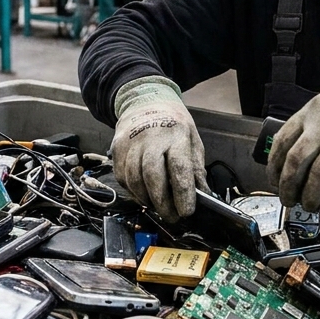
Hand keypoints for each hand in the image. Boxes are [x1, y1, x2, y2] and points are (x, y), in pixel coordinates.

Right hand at [111, 76, 206, 221]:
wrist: (144, 102)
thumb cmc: (172, 124)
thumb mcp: (192, 140)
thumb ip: (196, 168)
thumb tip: (202, 196)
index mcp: (175, 134)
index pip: (178, 167)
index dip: (183, 192)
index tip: (187, 211)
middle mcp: (150, 137)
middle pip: (152, 175)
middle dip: (162, 202)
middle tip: (172, 217)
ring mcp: (130, 143)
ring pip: (134, 180)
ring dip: (147, 200)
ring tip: (159, 208)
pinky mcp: (117, 150)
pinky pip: (123, 178)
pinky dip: (135, 192)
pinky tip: (145, 194)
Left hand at [267, 59, 319, 211]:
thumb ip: (313, 128)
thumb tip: (297, 162)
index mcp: (311, 112)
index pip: (282, 143)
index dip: (274, 168)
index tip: (274, 181)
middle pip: (295, 164)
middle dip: (288, 188)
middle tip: (289, 200)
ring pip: (317, 179)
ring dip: (311, 198)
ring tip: (310, 206)